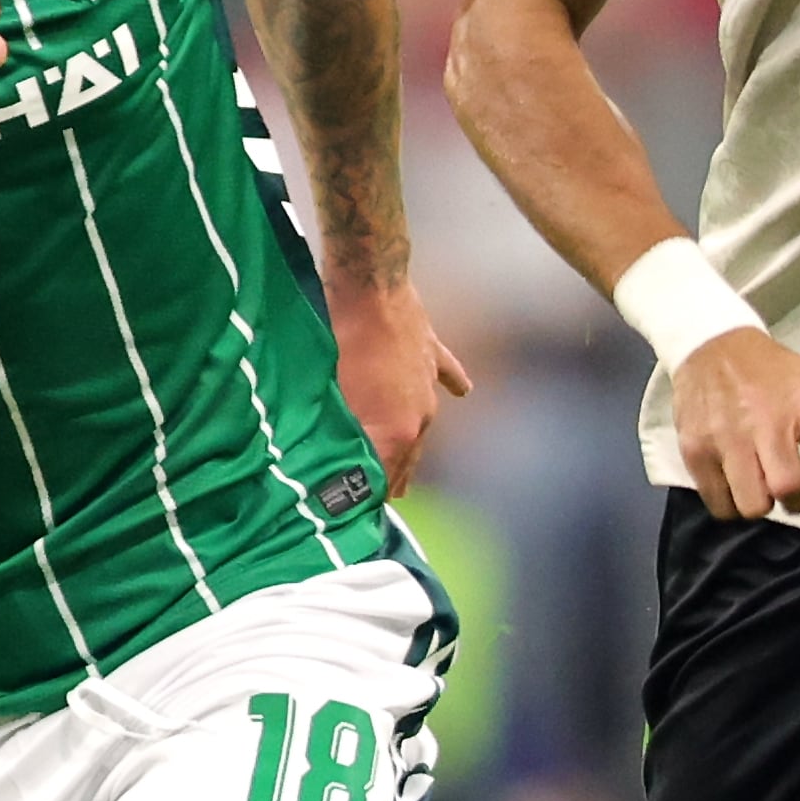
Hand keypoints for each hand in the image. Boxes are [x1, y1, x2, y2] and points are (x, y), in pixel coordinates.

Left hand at [328, 277, 473, 494]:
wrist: (369, 289)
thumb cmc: (342, 347)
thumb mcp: (336, 402)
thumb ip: (342, 440)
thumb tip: (335, 470)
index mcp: (397, 431)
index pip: (386, 478)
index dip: (371, 496)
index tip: (359, 512)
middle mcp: (422, 415)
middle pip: (409, 456)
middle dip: (396, 480)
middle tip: (388, 500)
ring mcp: (430, 383)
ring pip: (426, 424)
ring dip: (415, 447)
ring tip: (410, 470)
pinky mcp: (431, 352)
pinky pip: (447, 375)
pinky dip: (452, 384)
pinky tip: (463, 392)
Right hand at [673, 327, 799, 520]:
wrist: (713, 346)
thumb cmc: (773, 374)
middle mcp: (766, 419)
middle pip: (787, 487)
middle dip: (797, 502)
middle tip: (794, 494)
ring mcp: (727, 436)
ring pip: (752, 504)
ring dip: (764, 505)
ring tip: (762, 488)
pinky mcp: (696, 450)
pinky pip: (720, 505)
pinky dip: (733, 505)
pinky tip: (737, 486)